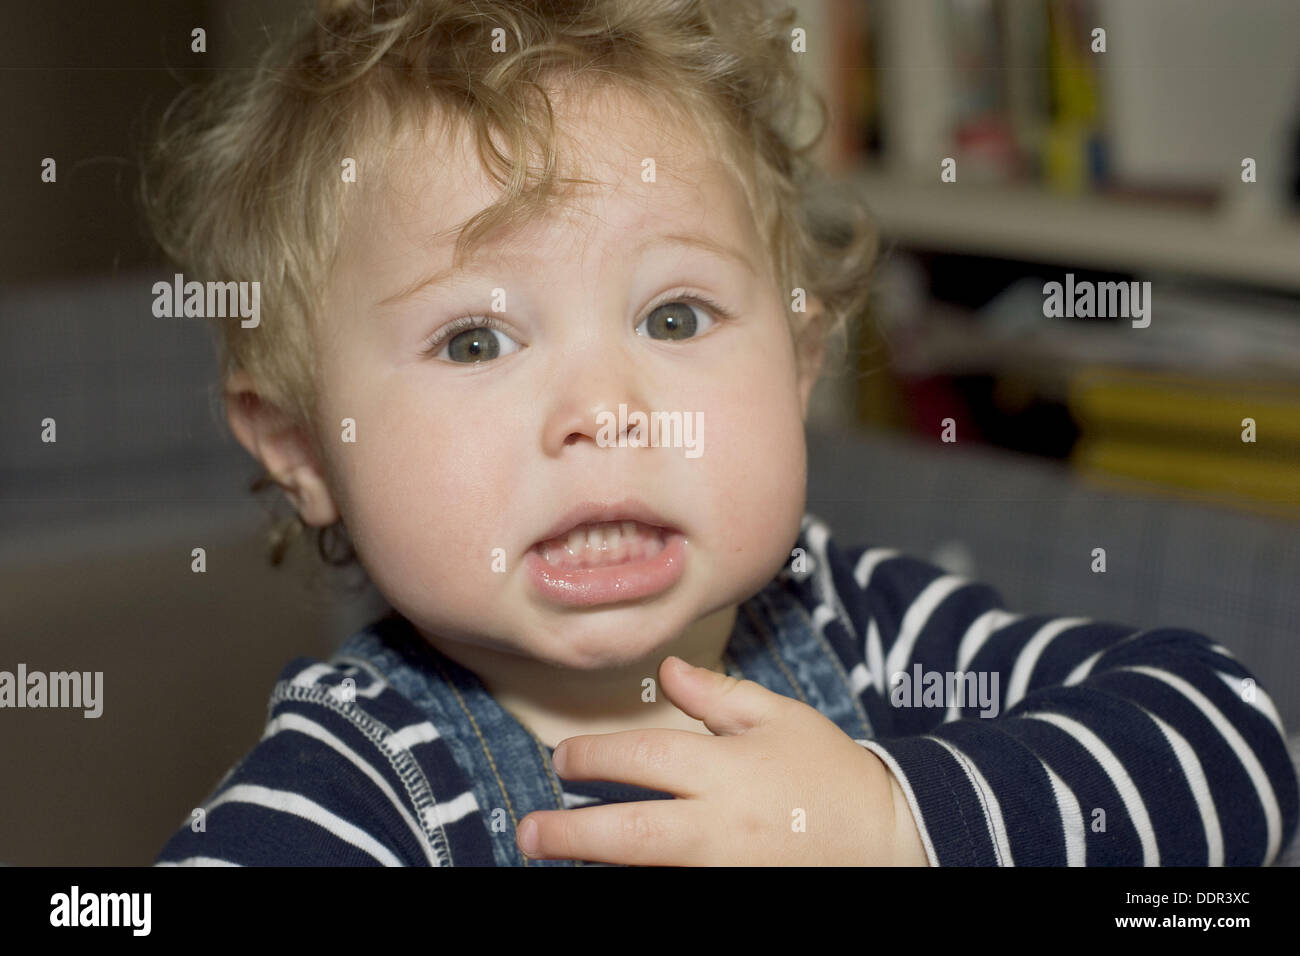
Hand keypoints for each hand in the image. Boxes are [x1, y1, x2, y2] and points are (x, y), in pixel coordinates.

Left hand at [515, 655, 929, 864]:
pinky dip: (639, 882)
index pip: (642, 761)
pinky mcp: (733, 896)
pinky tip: (612, 875)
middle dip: (568, 835)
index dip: (592, 758)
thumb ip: (718, 696)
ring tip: (556, 854)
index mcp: (729, 770)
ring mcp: (726, 873)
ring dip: (595, 867)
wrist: (889, 840)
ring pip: (643, 874)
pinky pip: (671, 893)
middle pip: (627, 836)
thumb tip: (667, 670)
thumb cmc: (829, 773)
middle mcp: (721, 828)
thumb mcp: (780, 717)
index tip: (562, 760)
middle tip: (529, 832)